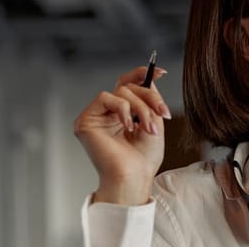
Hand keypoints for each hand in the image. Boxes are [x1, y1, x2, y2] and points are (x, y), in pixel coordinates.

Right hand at [74, 66, 170, 204]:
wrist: (133, 177)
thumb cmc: (143, 159)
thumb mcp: (153, 122)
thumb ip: (149, 100)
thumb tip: (149, 78)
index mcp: (121, 114)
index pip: (128, 85)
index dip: (142, 74)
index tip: (162, 71)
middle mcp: (106, 113)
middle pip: (128, 86)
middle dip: (150, 97)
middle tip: (162, 114)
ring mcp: (95, 116)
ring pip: (121, 91)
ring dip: (141, 108)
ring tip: (148, 128)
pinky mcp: (85, 121)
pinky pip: (106, 98)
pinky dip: (123, 109)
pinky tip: (129, 126)